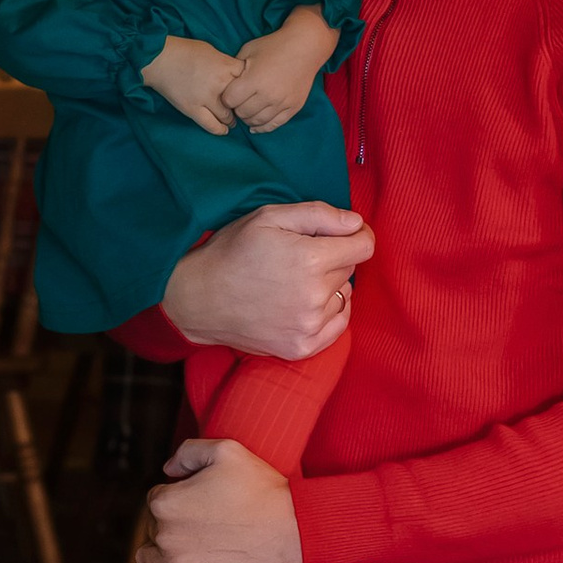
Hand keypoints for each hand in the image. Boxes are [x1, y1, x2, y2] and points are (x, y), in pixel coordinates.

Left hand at [117, 438, 303, 562]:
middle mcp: (163, 535)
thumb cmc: (262, 490)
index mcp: (166, 501)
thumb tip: (167, 468)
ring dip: (160, 551)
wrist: (293, 533)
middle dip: (172, 525)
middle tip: (206, 526)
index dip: (180, 499)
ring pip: (149, 556)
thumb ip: (187, 452)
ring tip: (186, 549)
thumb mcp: (226, 451)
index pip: (157, 500)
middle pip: (153, 528)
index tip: (203, 504)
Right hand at [139, 33, 243, 139]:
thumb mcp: (213, 51)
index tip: (246, 90)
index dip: (249, 86)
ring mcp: (206, 98)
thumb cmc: (185, 51)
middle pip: (240, 100)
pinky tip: (224, 130)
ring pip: (227, 116)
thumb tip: (236, 76)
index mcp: (226, 66)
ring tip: (232, 120)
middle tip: (240, 108)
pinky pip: (211, 125)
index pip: (249, 81)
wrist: (160, 59)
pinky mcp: (193, 109)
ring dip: (231, 119)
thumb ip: (226, 65)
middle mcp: (220, 83)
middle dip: (241, 105)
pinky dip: (220, 129)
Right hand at [163, 200, 372, 358]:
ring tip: (294, 282)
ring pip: (343, 296)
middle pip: (350, 269)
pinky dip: (329, 312)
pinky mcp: (301, 348)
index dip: (357, 234)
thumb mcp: (269, 216)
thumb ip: (319, 214)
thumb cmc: (232, 251)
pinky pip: (338, 326)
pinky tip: (305, 303)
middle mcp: (315, 296)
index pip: (364, 246)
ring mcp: (309, 326)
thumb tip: (356, 223)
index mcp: (311, 259)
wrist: (198, 298)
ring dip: (328, 286)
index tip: (344, 233)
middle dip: (332, 257)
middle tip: (299, 256)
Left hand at [223, 4, 338, 135]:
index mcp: (253, 80)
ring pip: (256, 121)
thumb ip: (235, 69)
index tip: (229, 93)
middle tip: (239, 101)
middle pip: (242, 113)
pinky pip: (274, 125)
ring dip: (248, 118)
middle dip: (237, 108)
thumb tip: (225, 84)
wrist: (305, 46)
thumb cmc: (274, 45)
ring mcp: (281, 103)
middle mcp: (267, 94)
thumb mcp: (249, 50)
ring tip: (248, 110)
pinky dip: (262, 127)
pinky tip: (256, 125)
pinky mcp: (293, 107)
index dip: (226, 97)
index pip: (229, 100)